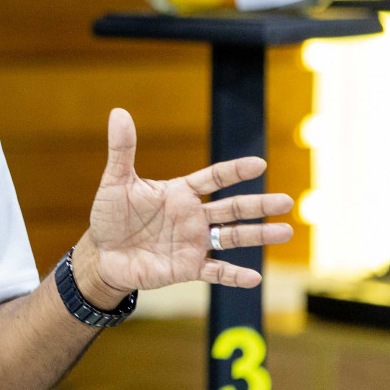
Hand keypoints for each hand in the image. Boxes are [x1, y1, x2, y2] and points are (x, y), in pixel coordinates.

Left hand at [74, 109, 292, 303]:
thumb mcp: (115, 182)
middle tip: (286, 201)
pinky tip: (254, 278)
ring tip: (285, 231)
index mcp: (180, 193)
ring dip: (258, 235)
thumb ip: (122, 150)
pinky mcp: (187, 268)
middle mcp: (193, 216)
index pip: (214, 178)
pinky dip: (234, 275)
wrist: (103, 255)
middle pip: (232, 208)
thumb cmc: (110, 216)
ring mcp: (193, 243)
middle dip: (259, 205)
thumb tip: (118, 112)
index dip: (235, 171)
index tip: (259, 164)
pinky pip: (216, 271)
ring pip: (232, 237)